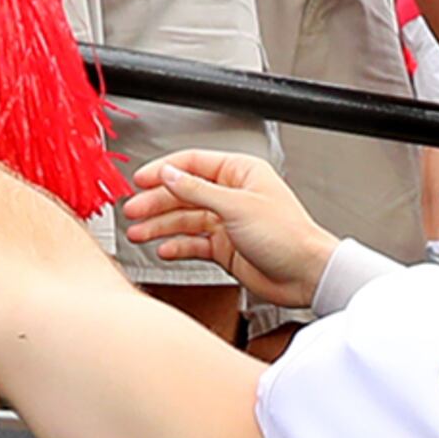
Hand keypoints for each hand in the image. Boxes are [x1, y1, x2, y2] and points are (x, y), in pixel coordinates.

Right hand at [123, 148, 336, 306]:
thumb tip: (169, 174)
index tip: (140, 180)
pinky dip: (177, 245)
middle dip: (156, 202)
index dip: (164, 171)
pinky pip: (194, 243)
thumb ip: (197, 190)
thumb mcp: (236, 206)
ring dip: (161, 225)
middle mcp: (232, 195)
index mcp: (240, 173)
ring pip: (186, 219)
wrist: (305, 274)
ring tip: (139, 232)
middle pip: (184, 192)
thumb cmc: (287, 235)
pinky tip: (162, 248)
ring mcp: (228, 222)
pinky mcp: (226, 247)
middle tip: (133, 211)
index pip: (193, 164)